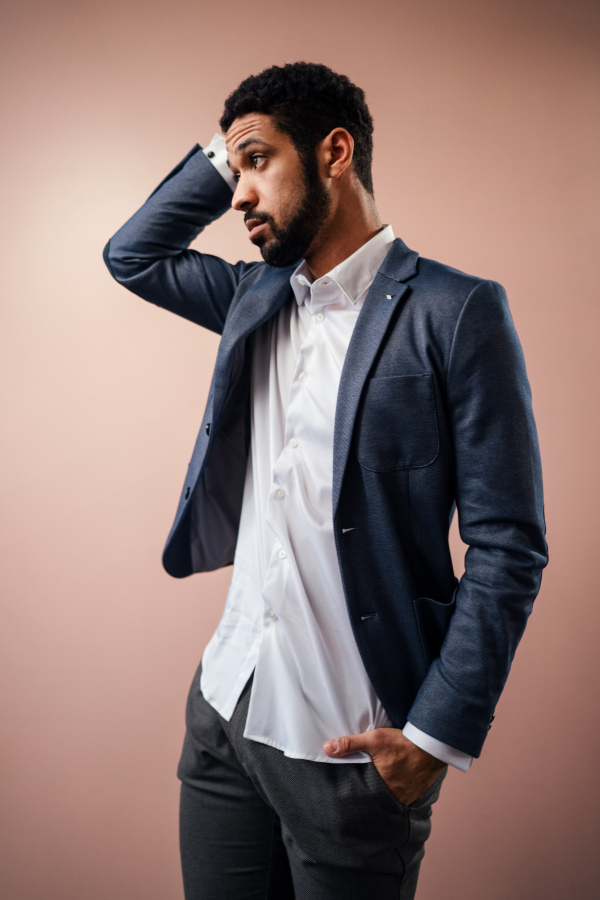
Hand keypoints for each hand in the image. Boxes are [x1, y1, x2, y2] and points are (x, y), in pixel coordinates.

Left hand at [323, 728, 446, 806]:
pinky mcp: (415, 795)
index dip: (355, 796)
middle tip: (360, 796)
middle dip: (368, 798)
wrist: (432, 745)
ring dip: (382, 797)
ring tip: (376, 792)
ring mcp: (405, 798)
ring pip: (389, 801)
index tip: (347, 796)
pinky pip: (402, 800)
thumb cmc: (402, 742)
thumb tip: (327, 748)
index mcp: (379, 785)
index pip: (361, 796)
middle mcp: (393, 796)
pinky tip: (393, 789)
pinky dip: (396, 796)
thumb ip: (350, 744)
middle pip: (375, 800)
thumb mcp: (374, 739)